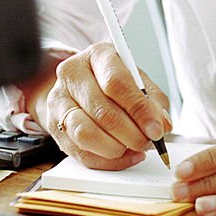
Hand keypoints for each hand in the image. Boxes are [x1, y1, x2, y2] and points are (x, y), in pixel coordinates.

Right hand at [44, 43, 171, 169]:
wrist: (81, 85)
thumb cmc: (114, 81)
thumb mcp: (138, 81)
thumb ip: (154, 101)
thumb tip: (162, 124)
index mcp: (98, 55)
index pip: (116, 82)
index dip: (139, 109)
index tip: (156, 129)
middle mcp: (72, 74)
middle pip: (102, 111)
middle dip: (131, 133)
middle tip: (148, 142)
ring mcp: (58, 100)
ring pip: (86, 134)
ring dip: (116, 149)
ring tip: (133, 148)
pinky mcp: (53, 126)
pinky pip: (80, 152)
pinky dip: (107, 160)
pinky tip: (123, 156)